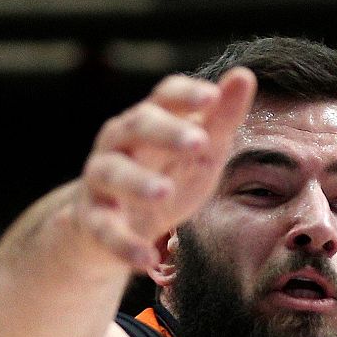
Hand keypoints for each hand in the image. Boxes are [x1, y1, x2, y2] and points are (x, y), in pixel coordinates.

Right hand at [71, 67, 257, 270]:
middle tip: (199, 141)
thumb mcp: (200, 151)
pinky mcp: (92, 219)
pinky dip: (123, 245)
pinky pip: (104, 231)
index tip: (213, 96)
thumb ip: (221, 118)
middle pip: (136, 126)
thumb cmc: (165, 174)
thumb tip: (244, 75)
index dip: (186, 95)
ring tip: (164, 191)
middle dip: (166, 132)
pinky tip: (146, 261)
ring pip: (112, 174)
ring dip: (137, 182)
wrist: (113, 221)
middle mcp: (119, 143)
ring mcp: (101, 180)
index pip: (164, 97)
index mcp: (148, 121)